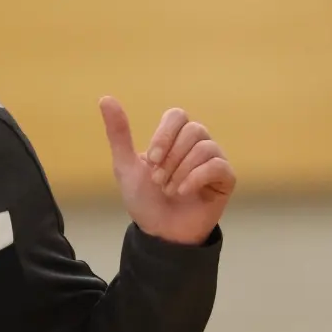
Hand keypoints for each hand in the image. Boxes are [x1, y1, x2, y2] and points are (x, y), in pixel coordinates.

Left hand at [99, 96, 234, 244]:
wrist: (158, 232)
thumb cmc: (144, 199)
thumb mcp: (125, 165)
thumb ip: (118, 133)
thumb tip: (105, 98)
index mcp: (174, 137)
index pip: (177, 116)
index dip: (164, 135)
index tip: (151, 160)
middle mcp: (197, 144)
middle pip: (193, 131)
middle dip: (171, 158)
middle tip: (158, 180)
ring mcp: (213, 160)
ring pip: (205, 148)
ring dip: (181, 171)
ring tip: (169, 190)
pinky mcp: (225, 179)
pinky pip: (218, 166)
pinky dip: (197, 178)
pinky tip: (183, 192)